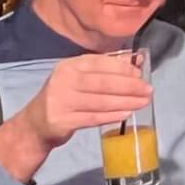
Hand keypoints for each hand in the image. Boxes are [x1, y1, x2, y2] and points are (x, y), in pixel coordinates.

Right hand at [0, 53, 151, 182]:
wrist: (35, 124)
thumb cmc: (65, 97)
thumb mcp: (79, 78)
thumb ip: (105, 70)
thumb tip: (137, 61)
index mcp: (69, 65)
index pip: (101, 63)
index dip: (124, 69)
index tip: (141, 75)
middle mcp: (63, 80)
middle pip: (103, 83)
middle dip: (130, 87)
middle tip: (148, 91)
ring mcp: (61, 100)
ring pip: (101, 101)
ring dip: (126, 102)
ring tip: (143, 103)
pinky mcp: (62, 120)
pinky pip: (93, 118)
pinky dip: (112, 115)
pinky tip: (126, 114)